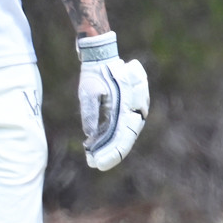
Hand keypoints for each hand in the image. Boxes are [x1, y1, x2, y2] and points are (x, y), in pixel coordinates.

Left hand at [77, 34, 147, 170]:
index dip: (111, 153)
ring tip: (95, 160)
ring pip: (124, 135)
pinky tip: (98, 146)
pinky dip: (112, 138)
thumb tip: (91, 136)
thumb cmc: (95, 74)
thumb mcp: (88, 93)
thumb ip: (90, 113)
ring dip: (111, 148)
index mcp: (128, 106)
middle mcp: (135, 110)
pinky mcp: (127, 109)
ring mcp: (133, 109)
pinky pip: (122, 127)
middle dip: (110, 154)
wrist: (103, 58)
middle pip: (125, 139)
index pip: (121, 137)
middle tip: (95, 165)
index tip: (98, 164)